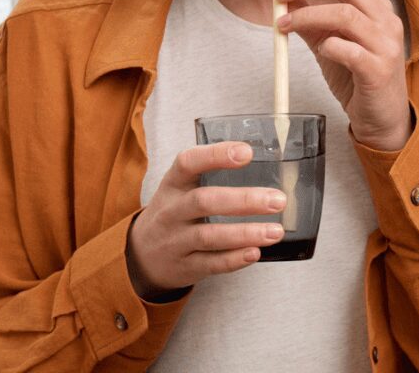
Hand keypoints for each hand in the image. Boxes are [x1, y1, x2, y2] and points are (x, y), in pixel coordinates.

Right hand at [126, 141, 285, 299]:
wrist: (141, 254)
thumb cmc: (173, 212)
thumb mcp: (179, 188)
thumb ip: (208, 175)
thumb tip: (261, 163)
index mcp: (173, 184)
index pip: (188, 162)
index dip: (216, 155)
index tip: (247, 152)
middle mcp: (172, 210)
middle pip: (204, 201)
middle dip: (243, 200)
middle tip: (277, 199)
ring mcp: (176, 240)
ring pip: (210, 236)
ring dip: (245, 232)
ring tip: (275, 230)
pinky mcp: (185, 266)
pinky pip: (211, 264)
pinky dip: (234, 259)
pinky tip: (255, 253)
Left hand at [267, 0, 410, 151]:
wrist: (380, 115)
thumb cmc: (354, 72)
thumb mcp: (326, 37)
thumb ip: (308, 14)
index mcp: (372, 3)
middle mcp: (384, 17)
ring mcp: (386, 43)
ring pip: (346, 15)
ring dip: (307, 15)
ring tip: (283, 24)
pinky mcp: (381, 70)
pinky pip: (352, 51)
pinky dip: (330, 46)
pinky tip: (320, 50)